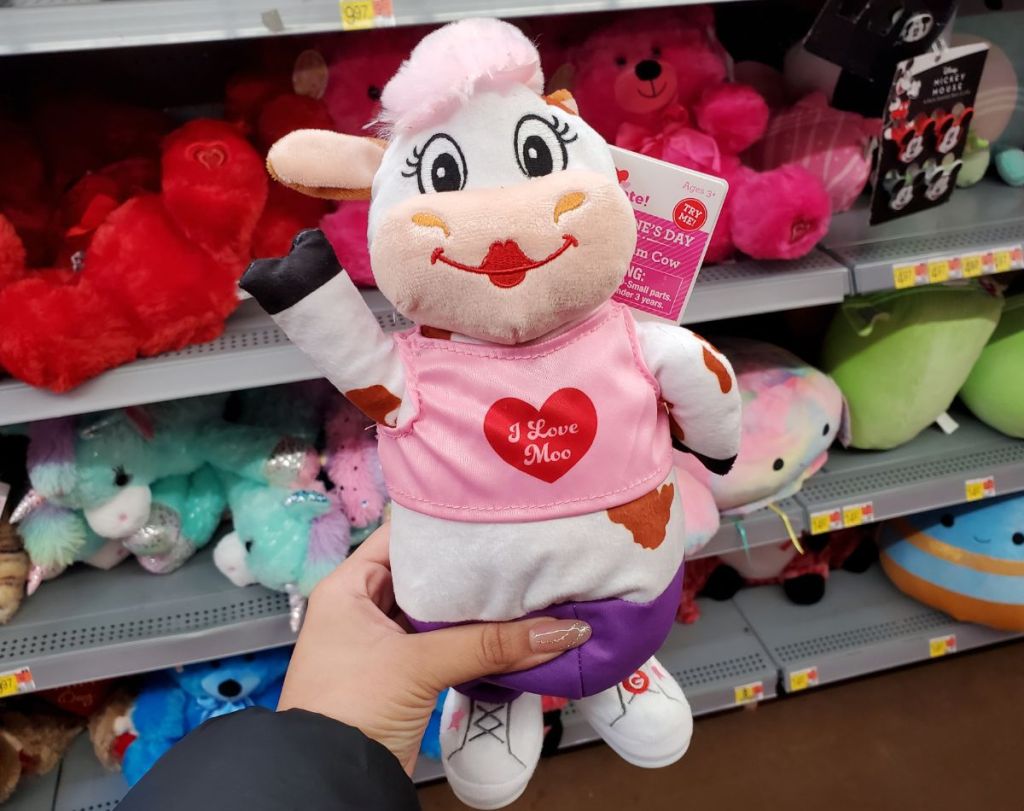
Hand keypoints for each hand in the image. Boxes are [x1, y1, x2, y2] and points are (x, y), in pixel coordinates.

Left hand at [277, 523, 590, 774]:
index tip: (489, 516)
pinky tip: (510, 631)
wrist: (332, 782)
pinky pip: (444, 645)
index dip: (442, 523)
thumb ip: (490, 644)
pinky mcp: (403, 674)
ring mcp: (383, 643)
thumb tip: (564, 631)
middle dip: (469, 568)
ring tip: (525, 585)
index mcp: (349, 586)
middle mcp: (363, 606)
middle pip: (426, 574)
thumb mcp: (419, 665)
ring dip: (475, 609)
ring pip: (438, 613)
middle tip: (518, 550)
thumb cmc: (351, 707)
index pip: (401, 536)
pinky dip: (473, 640)